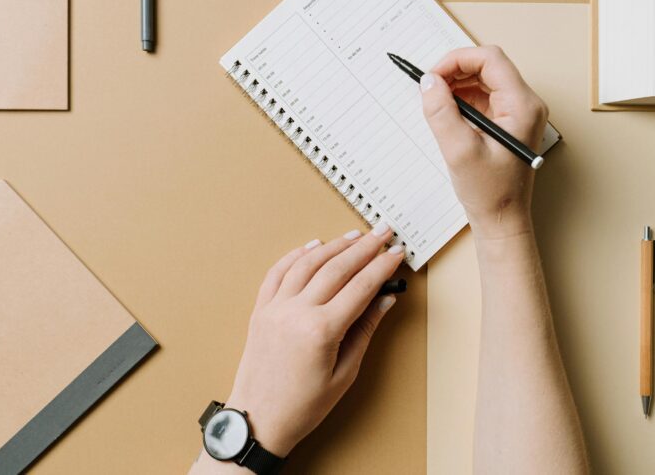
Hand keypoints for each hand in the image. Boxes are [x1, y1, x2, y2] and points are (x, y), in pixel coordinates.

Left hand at [208, 225, 402, 461]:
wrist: (258, 421)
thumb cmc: (301, 407)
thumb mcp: (344, 374)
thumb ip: (364, 331)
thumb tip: (383, 300)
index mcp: (321, 330)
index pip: (360, 287)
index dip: (382, 267)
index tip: (396, 253)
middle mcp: (296, 312)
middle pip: (336, 268)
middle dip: (364, 247)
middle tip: (383, 233)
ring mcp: (275, 308)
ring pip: (307, 263)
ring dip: (334, 246)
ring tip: (355, 236)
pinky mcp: (261, 310)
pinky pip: (278, 272)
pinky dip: (296, 255)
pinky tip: (313, 246)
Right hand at [419, 46, 547, 242]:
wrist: (502, 220)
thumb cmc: (490, 192)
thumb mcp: (459, 150)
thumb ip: (441, 111)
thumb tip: (428, 81)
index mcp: (522, 106)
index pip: (489, 59)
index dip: (456, 60)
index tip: (432, 76)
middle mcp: (525, 104)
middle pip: (487, 66)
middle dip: (454, 71)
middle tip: (429, 87)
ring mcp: (517, 112)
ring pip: (483, 80)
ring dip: (456, 85)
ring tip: (435, 102)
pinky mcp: (507, 122)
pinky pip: (483, 97)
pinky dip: (461, 99)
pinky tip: (446, 114)